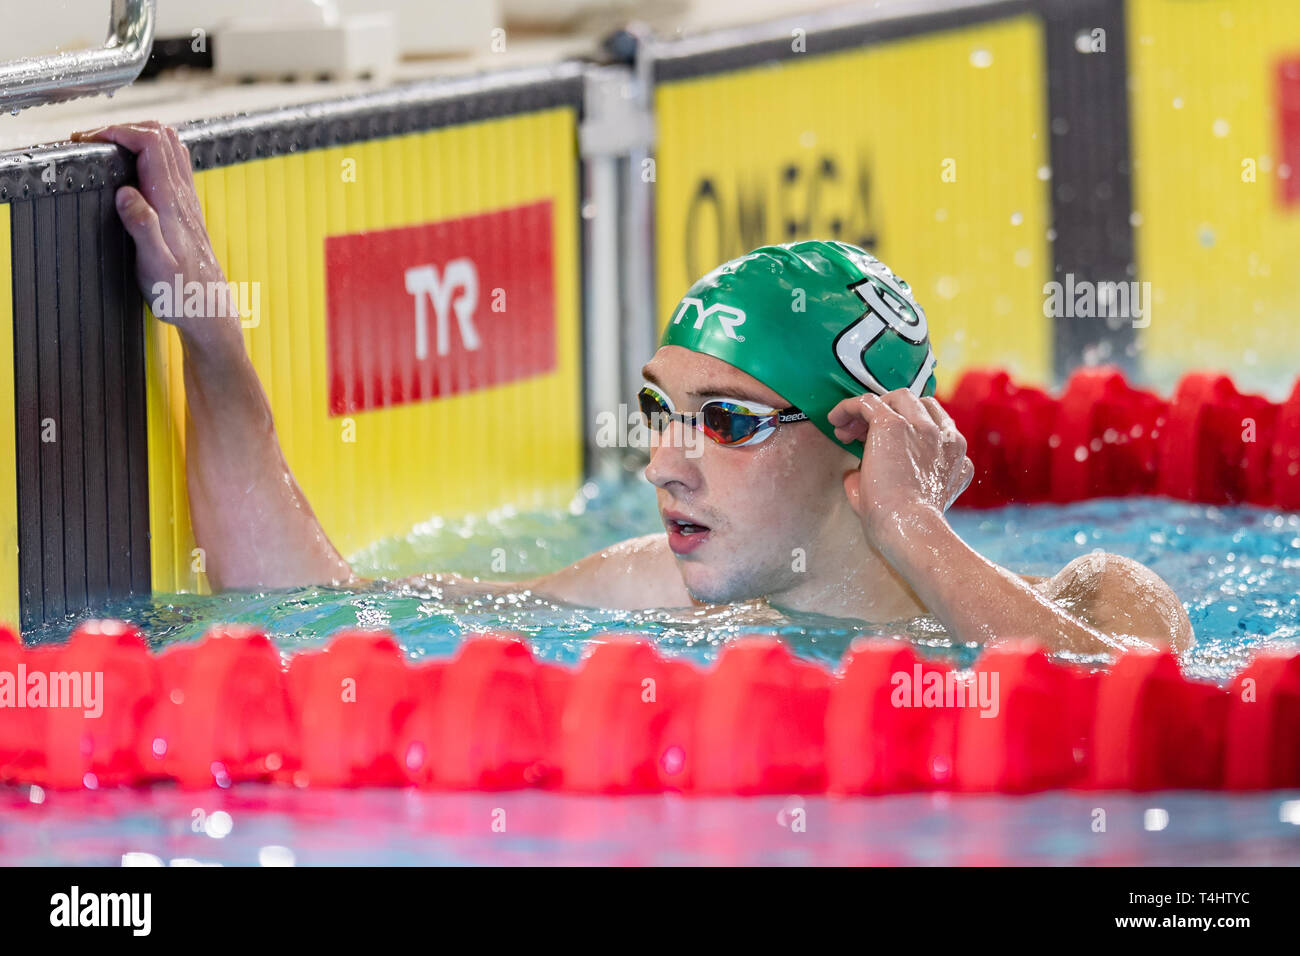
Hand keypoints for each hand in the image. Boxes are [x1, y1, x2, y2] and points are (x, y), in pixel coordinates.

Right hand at [71, 121, 236, 343]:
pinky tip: (130, 172)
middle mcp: (183, 196)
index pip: (151, 142)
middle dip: (124, 128)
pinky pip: (172, 167)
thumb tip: (126, 193)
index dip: (118, 130)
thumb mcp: (155, 266)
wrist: (208, 312)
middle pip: (162, 135)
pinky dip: (148, 155)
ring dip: (137, 138)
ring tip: (106, 149)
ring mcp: (187, 201)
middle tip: (92, 141)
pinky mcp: (186, 210)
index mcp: (172, 203)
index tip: (88, 140)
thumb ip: (142, 227)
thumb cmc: (183, 294)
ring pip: (170, 148)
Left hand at [827, 389, 973, 541]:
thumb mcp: (905, 503)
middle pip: (918, 407)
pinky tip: (835, 419)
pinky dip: (850, 406)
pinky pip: (868, 402)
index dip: (906, 429)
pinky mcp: (894, 425)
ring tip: (848, 431)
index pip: (935, 427)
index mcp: (955, 459)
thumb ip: (887, 483)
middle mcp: (945, 439)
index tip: (880, 444)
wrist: (908, 529)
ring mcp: (923, 429)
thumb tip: (855, 476)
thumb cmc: (904, 526)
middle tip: (862, 436)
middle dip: (891, 414)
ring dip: (874, 409)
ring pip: (898, 398)